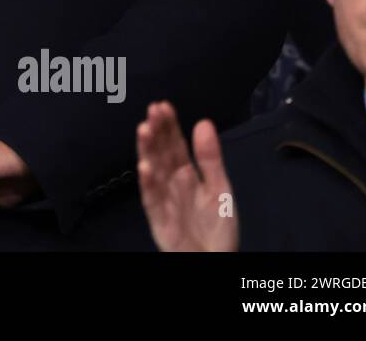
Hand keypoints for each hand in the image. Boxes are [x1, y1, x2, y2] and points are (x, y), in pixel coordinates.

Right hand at [136, 101, 237, 251]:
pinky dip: (147, 184)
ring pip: (153, 171)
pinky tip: (144, 167)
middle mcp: (171, 182)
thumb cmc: (218, 227)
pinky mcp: (159, 219)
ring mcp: (163, 199)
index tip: (163, 105)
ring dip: (147, 150)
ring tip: (144, 129)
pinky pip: (152, 200)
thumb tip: (203, 122)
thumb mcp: (221, 188)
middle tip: (152, 109)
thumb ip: (210, 157)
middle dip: (156, 131)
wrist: (214, 260)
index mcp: (187, 173)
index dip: (169, 126)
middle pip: (161, 153)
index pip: (175, 144)